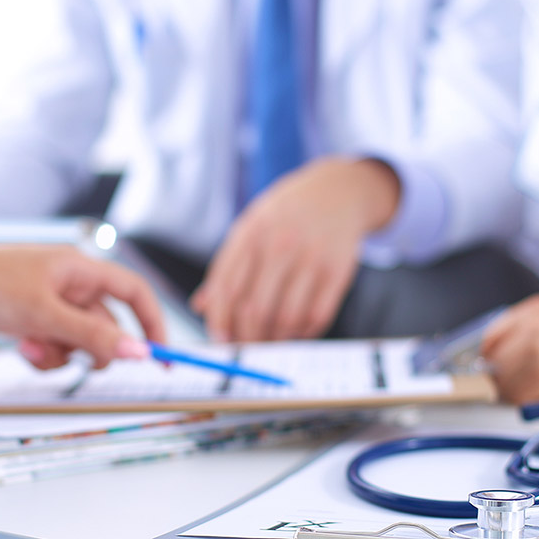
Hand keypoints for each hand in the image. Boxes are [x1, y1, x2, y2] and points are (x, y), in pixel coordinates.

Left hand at [0, 244, 166, 369]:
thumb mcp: (43, 315)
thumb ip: (93, 335)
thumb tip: (140, 352)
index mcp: (79, 268)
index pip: (133, 292)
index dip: (151, 322)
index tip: (160, 357)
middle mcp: (68, 283)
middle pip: (106, 322)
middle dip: (94, 348)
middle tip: (84, 365)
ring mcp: (47, 302)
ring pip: (78, 339)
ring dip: (63, 354)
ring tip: (33, 349)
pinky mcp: (26, 318)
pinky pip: (53, 343)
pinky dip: (44, 354)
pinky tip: (21, 348)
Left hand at [190, 157, 399, 341]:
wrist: (337, 192)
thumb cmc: (285, 215)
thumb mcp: (251, 228)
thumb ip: (227, 266)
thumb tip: (200, 307)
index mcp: (251, 233)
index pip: (226, 287)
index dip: (219, 320)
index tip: (220, 339)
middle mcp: (280, 245)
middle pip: (255, 309)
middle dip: (247, 337)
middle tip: (245, 347)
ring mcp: (311, 258)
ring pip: (286, 318)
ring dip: (275, 339)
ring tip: (269, 341)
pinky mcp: (338, 272)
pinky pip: (317, 316)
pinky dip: (303, 333)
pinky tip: (295, 332)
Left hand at [480, 295, 538, 404]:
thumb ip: (524, 338)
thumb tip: (488, 365)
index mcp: (534, 309)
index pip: (490, 340)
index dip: (495, 363)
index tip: (503, 376)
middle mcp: (531, 321)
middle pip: (493, 364)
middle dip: (507, 382)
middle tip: (537, 389)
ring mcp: (536, 344)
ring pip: (503, 384)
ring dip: (521, 396)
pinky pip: (518, 398)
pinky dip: (534, 405)